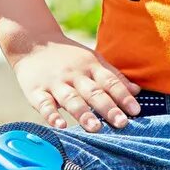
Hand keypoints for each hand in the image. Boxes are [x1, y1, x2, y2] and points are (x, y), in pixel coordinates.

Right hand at [12, 40, 140, 132]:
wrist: (31, 41)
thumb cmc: (67, 56)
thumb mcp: (92, 60)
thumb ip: (113, 76)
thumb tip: (137, 91)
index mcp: (90, 67)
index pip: (110, 82)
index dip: (123, 96)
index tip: (136, 111)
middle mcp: (75, 75)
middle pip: (93, 92)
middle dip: (108, 108)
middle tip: (121, 123)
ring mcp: (55, 83)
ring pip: (71, 99)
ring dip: (83, 114)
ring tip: (95, 128)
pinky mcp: (36, 91)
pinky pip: (44, 104)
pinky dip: (52, 115)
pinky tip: (60, 126)